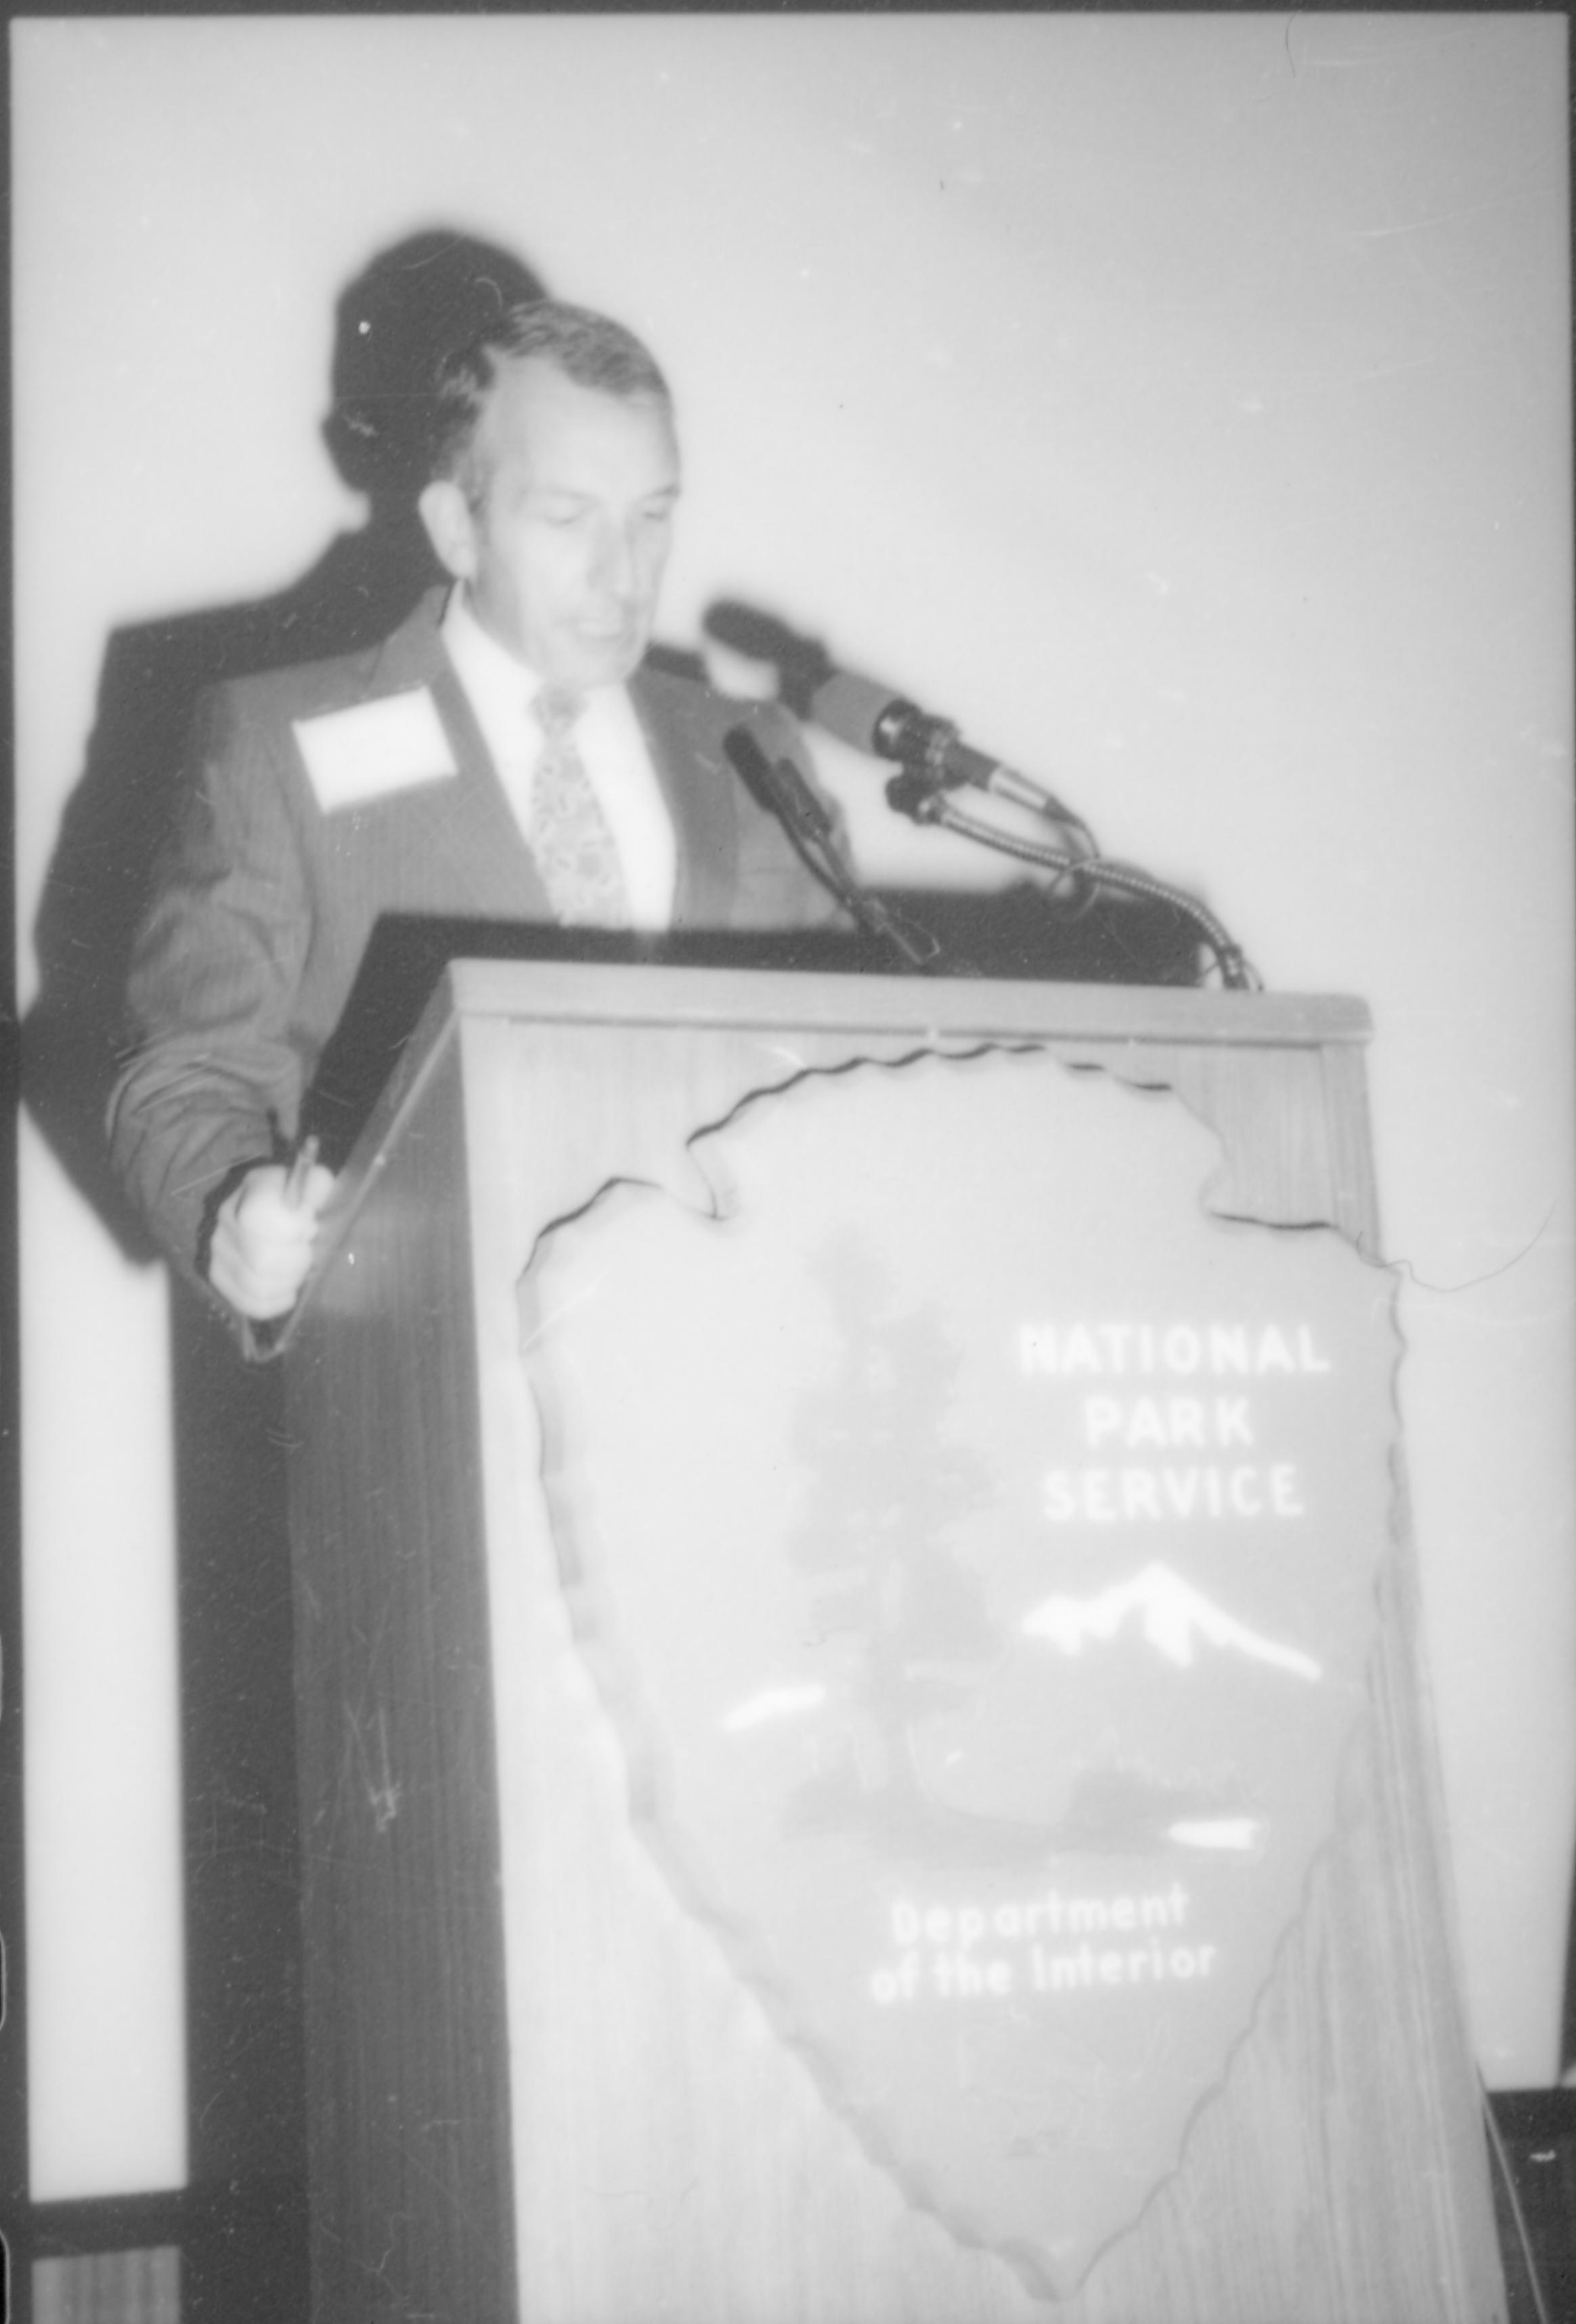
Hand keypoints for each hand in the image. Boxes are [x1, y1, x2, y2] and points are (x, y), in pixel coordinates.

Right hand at [207, 1159, 336, 1320]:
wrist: (279, 1214)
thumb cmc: (302, 1204)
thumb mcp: (314, 1186)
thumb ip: (316, 1185)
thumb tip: (309, 1196)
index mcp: (254, 1189)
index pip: (260, 1217)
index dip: (293, 1229)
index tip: (309, 1227)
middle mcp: (227, 1217)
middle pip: (262, 1259)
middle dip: (297, 1260)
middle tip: (306, 1250)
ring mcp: (218, 1249)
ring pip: (258, 1285)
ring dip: (289, 1281)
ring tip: (297, 1268)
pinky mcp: (219, 1277)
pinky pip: (249, 1303)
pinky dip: (276, 1302)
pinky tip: (288, 1291)